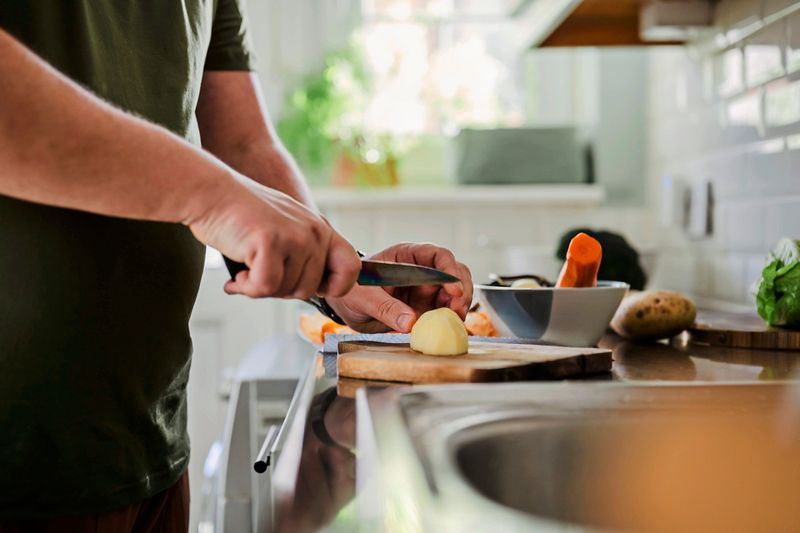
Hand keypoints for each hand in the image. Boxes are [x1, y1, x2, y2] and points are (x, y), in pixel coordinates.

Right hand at [187, 173, 360, 297]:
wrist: (210, 193)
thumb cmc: (242, 217)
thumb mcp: (286, 229)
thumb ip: (306, 254)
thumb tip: (319, 290)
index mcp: (321, 228)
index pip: (351, 268)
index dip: (335, 287)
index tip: (314, 290)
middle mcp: (314, 231)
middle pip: (309, 289)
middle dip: (281, 290)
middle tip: (259, 273)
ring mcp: (295, 236)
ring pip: (285, 291)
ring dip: (260, 287)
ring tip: (246, 266)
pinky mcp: (271, 243)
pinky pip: (265, 287)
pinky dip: (246, 287)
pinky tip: (237, 276)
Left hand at [326, 242, 472, 332]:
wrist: (346, 307)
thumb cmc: (352, 291)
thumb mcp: (363, 297)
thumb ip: (385, 307)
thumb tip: (410, 322)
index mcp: (407, 256)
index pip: (437, 255)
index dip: (450, 270)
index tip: (453, 289)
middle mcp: (422, 271)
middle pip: (455, 273)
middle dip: (461, 291)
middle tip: (457, 311)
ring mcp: (426, 290)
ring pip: (455, 294)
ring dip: (459, 307)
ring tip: (454, 322)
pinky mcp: (426, 309)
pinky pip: (445, 313)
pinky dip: (451, 321)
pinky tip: (448, 330)